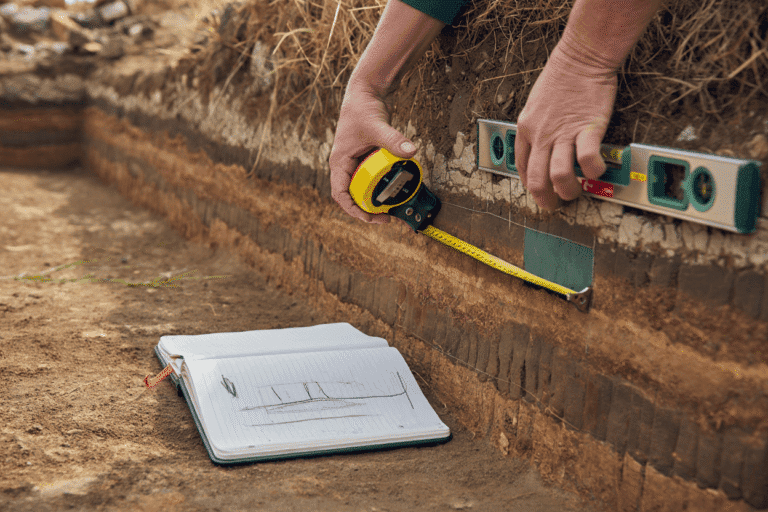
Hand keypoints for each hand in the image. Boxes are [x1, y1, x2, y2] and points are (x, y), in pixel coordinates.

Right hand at [329, 78, 416, 223]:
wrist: (365, 92)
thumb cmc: (363, 108)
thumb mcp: (377, 126)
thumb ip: (392, 139)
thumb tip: (411, 151)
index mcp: (339, 162)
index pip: (340, 193)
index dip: (352, 209)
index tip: (369, 216)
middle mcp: (345, 165)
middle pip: (351, 196)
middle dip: (365, 210)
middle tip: (385, 217)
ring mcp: (354, 162)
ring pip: (360, 189)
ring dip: (372, 201)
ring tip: (390, 209)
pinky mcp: (365, 158)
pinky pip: (370, 178)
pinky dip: (379, 187)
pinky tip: (394, 190)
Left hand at [514, 44, 617, 209]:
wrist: (581, 57)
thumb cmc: (562, 78)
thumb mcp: (536, 105)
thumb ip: (536, 128)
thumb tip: (541, 148)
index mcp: (526, 129)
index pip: (521, 167)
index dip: (530, 186)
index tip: (539, 193)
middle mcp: (541, 134)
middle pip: (536, 179)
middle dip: (545, 199)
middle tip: (555, 204)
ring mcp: (563, 133)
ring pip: (558, 175)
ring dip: (568, 191)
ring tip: (576, 192)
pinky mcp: (587, 128)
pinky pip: (587, 159)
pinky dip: (592, 171)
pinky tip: (596, 171)